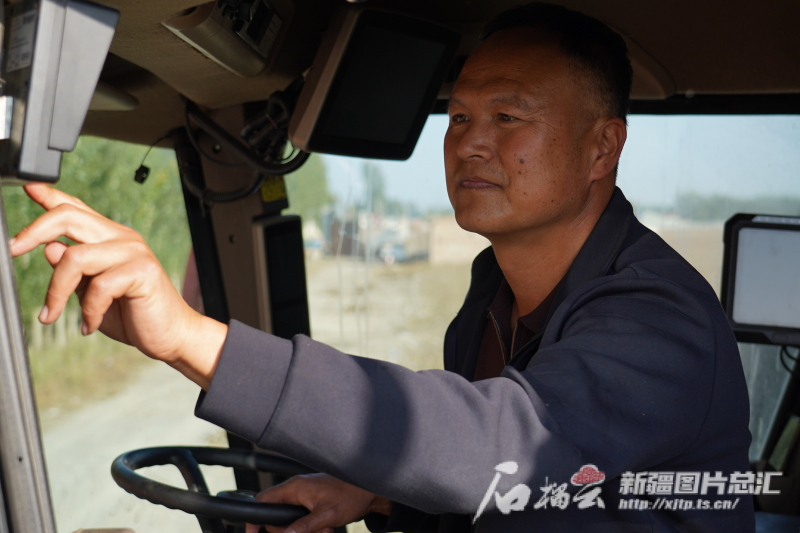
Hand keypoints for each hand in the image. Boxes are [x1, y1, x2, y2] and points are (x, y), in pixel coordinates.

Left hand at [9, 184, 226, 388]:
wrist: (170, 335)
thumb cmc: (133, 314)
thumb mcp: (91, 292)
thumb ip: (72, 271)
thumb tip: (48, 249)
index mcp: (109, 238)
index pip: (76, 209)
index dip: (51, 196)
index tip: (29, 189)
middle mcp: (122, 238)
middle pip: (69, 217)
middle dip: (34, 231)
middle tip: (13, 250)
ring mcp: (134, 252)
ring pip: (74, 258)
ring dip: (56, 292)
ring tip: (52, 315)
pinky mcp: (143, 271)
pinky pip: (99, 287)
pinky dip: (88, 310)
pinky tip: (89, 324)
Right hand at [247, 474, 390, 532]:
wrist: (369, 490)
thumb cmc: (350, 495)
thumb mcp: (326, 515)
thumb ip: (303, 526)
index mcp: (295, 487)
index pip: (264, 500)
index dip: (255, 518)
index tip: (252, 532)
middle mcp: (297, 490)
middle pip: (277, 517)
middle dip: (290, 531)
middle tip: (311, 532)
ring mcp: (304, 496)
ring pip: (292, 521)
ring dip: (304, 530)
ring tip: (324, 529)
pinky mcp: (312, 502)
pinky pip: (303, 520)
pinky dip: (312, 527)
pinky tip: (327, 527)